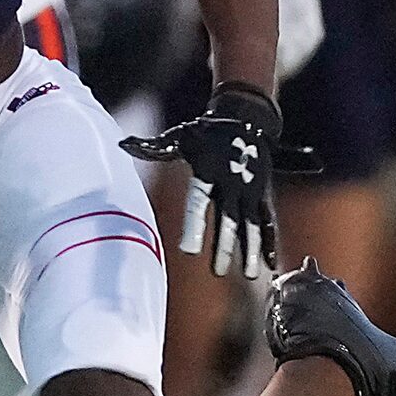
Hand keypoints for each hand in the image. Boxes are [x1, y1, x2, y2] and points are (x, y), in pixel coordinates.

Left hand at [121, 84, 308, 277]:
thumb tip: (124, 144)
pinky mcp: (262, 195)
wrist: (246, 119)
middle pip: (228, 219)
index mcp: (209, 171)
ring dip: (251, 250)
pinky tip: (270, 263)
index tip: (188, 251)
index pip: (199, 202)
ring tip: (249, 275)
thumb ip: (155, 147)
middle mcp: (232, 183)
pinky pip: (268, 221)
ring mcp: (250, 190)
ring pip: (252, 224)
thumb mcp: (181, 136)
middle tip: (217, 271)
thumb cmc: (207, 133)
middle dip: (223, 246)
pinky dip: (270, 241)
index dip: (194, 226)